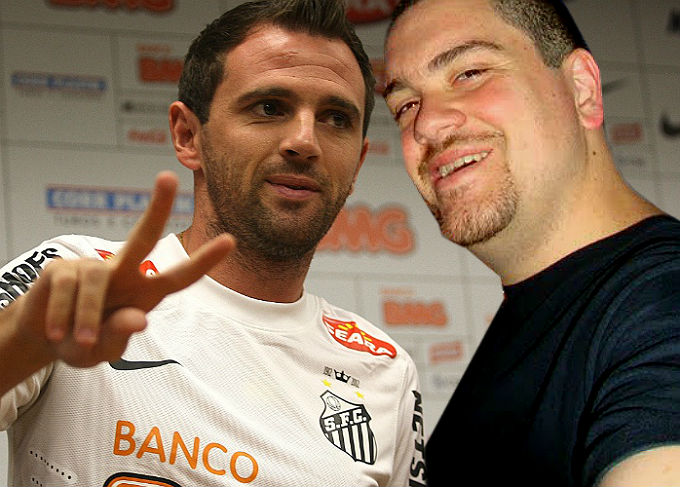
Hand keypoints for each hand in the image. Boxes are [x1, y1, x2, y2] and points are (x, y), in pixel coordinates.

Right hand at [7, 171, 234, 369]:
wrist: (42, 341)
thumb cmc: (82, 343)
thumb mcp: (103, 350)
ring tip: (79, 341)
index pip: (180, 278)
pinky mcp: (61, 268)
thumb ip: (120, 336)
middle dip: (156, 207)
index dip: (204, 261)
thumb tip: (140, 318)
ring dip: (87, 318)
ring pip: (97, 283)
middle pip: (143, 236)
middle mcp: (123, 273)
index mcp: (145, 294)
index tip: (230, 240)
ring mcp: (91, 266)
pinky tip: (54, 332)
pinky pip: (67, 289)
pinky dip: (62, 316)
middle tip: (167, 176)